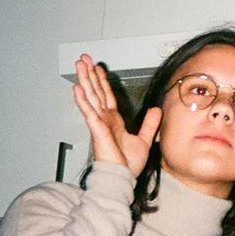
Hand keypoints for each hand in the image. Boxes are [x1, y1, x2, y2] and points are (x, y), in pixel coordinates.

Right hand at [73, 54, 160, 176]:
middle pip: (96, 91)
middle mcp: (104, 119)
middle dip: (90, 74)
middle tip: (83, 59)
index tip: (97, 68)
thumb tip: (156, 110)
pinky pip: (89, 112)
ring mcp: (99, 123)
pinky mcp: (96, 129)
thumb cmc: (128, 164)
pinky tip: (78, 88)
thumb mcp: (144, 139)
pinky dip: (83, 99)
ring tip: (79, 65)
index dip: (102, 81)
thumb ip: (149, 123)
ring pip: (90, 96)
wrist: (123, 177)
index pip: (106, 95)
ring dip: (85, 80)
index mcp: (113, 121)